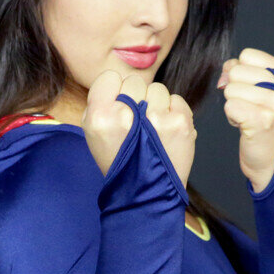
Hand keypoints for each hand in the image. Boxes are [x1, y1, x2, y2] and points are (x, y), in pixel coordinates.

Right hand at [82, 69, 196, 187]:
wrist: (145, 196)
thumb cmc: (119, 163)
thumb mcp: (93, 134)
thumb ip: (100, 104)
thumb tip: (117, 83)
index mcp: (100, 116)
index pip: (110, 77)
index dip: (116, 90)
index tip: (120, 106)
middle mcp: (127, 113)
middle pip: (135, 82)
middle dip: (138, 98)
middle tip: (137, 123)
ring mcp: (156, 117)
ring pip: (158, 89)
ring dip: (156, 105)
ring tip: (152, 130)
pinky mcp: (180, 123)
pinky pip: (177, 99)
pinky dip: (174, 112)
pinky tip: (166, 132)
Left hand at [217, 48, 273, 194]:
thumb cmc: (265, 122)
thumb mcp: (263, 89)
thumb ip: (243, 70)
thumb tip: (225, 71)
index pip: (247, 55)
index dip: (242, 74)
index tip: (255, 93)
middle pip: (236, 70)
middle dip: (236, 91)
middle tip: (252, 109)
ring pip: (230, 88)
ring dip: (234, 105)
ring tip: (250, 118)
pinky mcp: (262, 119)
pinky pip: (229, 105)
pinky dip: (232, 118)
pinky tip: (246, 127)